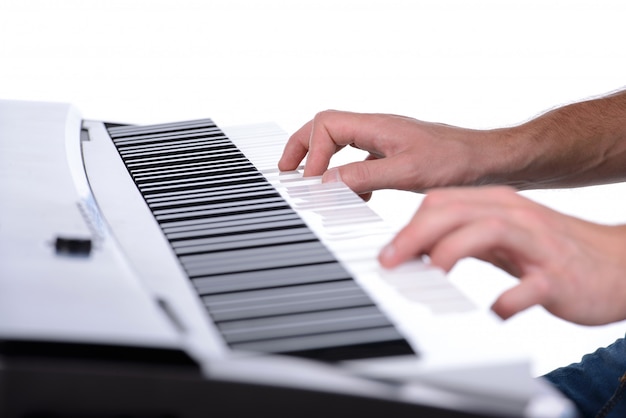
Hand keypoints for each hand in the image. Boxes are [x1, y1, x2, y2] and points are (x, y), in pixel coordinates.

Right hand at [278, 110, 504, 195]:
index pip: (326, 126)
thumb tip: (327, 182)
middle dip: (303, 148)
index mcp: (376, 126)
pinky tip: (354, 196)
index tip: (310, 182)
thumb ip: (364, 176)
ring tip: (312, 184)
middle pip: (326, 128)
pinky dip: (347, 176)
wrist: (486, 161)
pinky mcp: (393, 156)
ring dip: (322, 162)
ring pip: (340, 144)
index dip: (310, 152)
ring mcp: (384, 142)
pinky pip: (359, 161)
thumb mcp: (407, 172)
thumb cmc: (456, 161)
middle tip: (287, 171)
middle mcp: (376, 129)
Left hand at [378, 186, 625, 324]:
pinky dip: (505, 300)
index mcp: (498, 205)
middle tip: (389, 263)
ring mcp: (538, 245)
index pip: (443, 202)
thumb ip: (463, 236)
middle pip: (456, 211)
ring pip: (487, 232)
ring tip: (431, 274)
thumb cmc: (552, 250)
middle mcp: (516, 216)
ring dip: (451, 251)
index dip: (409, 225)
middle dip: (415, 235)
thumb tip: (415, 250)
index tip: (386, 252)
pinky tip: (491, 313)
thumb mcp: (503, 237)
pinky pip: (529, 287)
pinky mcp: (559, 277)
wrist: (618, 264)